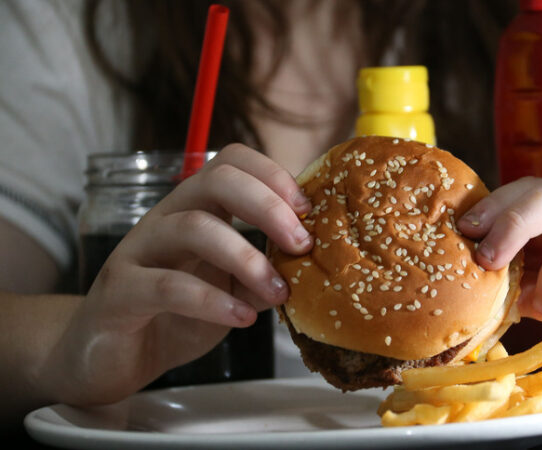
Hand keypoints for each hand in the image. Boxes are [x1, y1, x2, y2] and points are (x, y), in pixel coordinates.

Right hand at [39, 144, 311, 404]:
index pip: (232, 162)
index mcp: (196, 208)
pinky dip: (212, 301)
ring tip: (280, 292)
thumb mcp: (233, 289)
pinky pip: (167, 286)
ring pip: (194, 228)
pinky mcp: (119, 292)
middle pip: (216, 180)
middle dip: (267, 205)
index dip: (273, 176)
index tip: (309, 211)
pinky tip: (241, 319)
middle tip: (302, 243)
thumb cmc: (177, 314)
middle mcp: (167, 218)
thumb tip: (312, 263)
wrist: (112, 357)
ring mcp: (139, 251)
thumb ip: (265, 272)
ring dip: (247, 258)